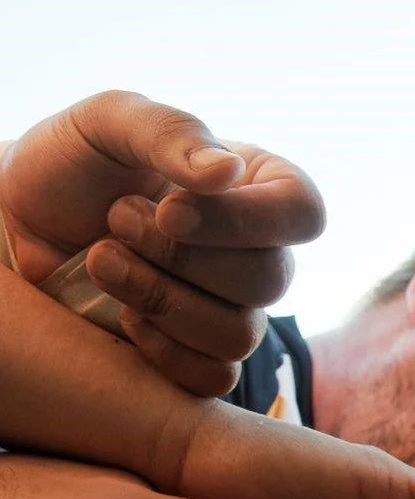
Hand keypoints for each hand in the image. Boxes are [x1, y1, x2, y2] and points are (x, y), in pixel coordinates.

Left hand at [0, 91, 324, 393]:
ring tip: (100, 260)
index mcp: (260, 188)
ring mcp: (237, 310)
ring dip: (162, 300)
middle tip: (116, 220)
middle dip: (182, 258)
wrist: (22, 219)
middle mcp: (262, 253)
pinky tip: (123, 314)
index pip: (303, 213)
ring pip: (240, 335)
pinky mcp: (203, 355)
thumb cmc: (73, 163)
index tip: (170, 213)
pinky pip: (215, 376)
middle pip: (270, 280)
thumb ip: (168, 133)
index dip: (246, 222)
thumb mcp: (110, 123)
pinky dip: (165, 351)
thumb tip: (227, 172)